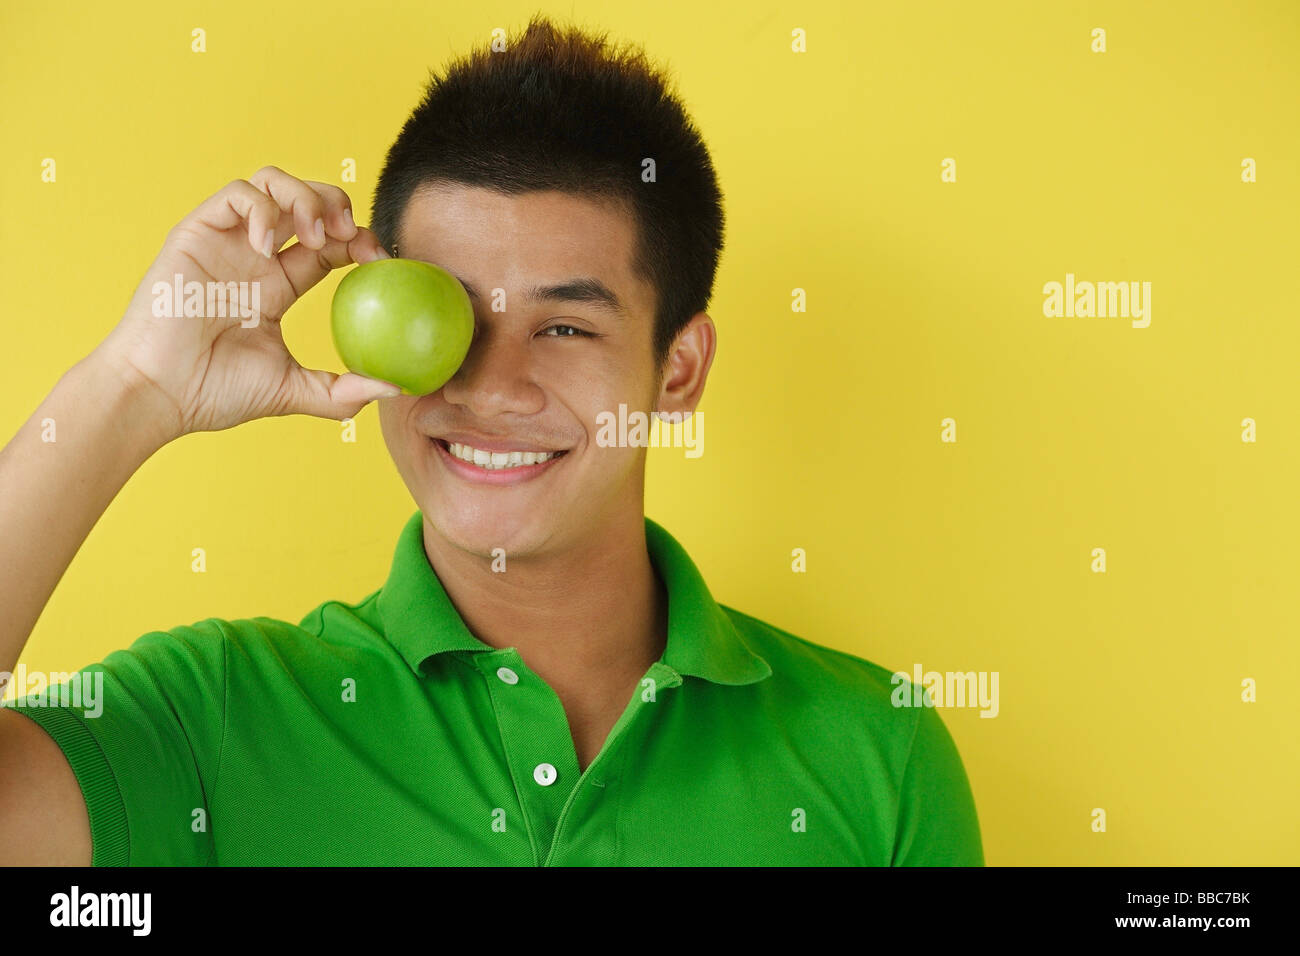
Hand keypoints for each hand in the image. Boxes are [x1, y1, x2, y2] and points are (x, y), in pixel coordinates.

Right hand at [93, 165, 399, 441]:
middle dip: (339, 206)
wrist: (159, 393)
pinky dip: (261, 208)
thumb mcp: (292, 391)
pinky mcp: (197, 232)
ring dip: (305, 197)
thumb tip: (397, 389)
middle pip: (308, 202)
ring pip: (274, 183)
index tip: (379, 261)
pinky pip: (237, 194)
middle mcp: (255, 256)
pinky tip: (266, 247)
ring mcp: (227, 241)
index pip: (331, 245)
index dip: (360, 242)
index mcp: (278, 285)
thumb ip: (342, 392)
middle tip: (353, 237)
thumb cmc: (215, 392)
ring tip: (316, 234)